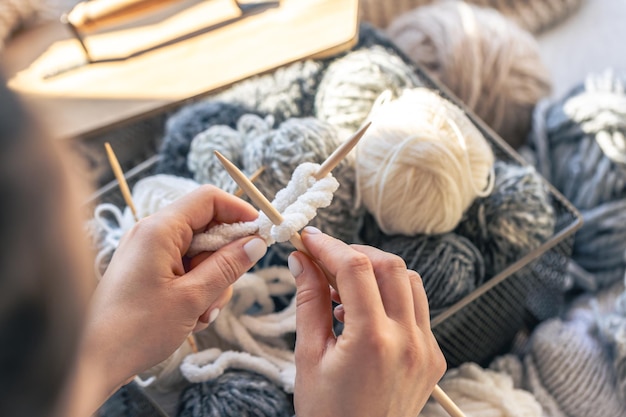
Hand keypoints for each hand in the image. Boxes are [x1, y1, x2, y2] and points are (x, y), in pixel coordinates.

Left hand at [80, 185, 266, 395]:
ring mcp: (149, 253)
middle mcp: (152, 234)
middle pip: (207, 230)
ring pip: (200, 254)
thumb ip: (227, 266)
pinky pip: (185, 270)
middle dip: (223, 260)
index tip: (260, 233)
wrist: (90, 361)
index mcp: (160, 229)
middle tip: (222, 290)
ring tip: (201, 313)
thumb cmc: (136, 329)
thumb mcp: (192, 298)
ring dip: (211, 282)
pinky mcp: (148, 271)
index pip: (208, 199)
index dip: (239, 211)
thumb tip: (256, 243)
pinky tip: (191, 317)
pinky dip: (196, 290)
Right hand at [289, 227, 445, 416]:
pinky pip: (418, 309)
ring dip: (378, 273)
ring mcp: (426, 349)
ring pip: (410, 282)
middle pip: (390, 266)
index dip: (329, 246)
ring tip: (345, 289)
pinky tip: (366, 314)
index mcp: (372, 340)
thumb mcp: (308, 356)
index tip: (310, 239)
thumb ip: (308, 302)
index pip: (355, 268)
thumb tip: (302, 261)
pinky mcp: (433, 357)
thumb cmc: (328, 413)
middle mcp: (408, 340)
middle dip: (356, 253)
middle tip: (327, 261)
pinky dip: (393, 298)